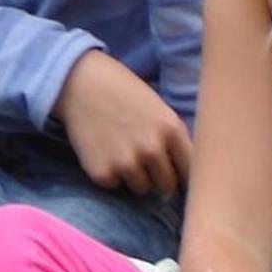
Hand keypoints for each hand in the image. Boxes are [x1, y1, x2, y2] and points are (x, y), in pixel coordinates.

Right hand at [54, 50, 192, 196]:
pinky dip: (110, 174)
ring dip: (134, 177)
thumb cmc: (123, 92)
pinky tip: (103, 151)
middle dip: (157, 176)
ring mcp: (126, 163)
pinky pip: (114, 185)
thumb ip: (174, 139)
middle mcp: (151, 149)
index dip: (183, 173)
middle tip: (144, 160)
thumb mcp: (159, 109)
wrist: (79, 83)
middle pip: (166, 185)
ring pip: (141, 188)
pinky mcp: (102, 172)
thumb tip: (188, 172)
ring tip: (122, 152)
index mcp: (171, 130)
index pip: (192, 172)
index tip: (177, 174)